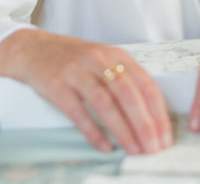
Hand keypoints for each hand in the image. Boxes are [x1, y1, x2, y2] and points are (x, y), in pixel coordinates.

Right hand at [0, 29, 172, 153]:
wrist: (34, 49)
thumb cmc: (74, 60)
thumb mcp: (104, 60)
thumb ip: (126, 80)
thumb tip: (151, 116)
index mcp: (116, 55)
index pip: (145, 85)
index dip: (158, 113)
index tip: (165, 136)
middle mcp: (98, 60)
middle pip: (128, 94)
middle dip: (144, 124)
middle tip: (153, 148)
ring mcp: (76, 72)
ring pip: (105, 103)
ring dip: (123, 130)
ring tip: (133, 149)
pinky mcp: (57, 85)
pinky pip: (78, 112)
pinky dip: (93, 132)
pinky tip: (105, 145)